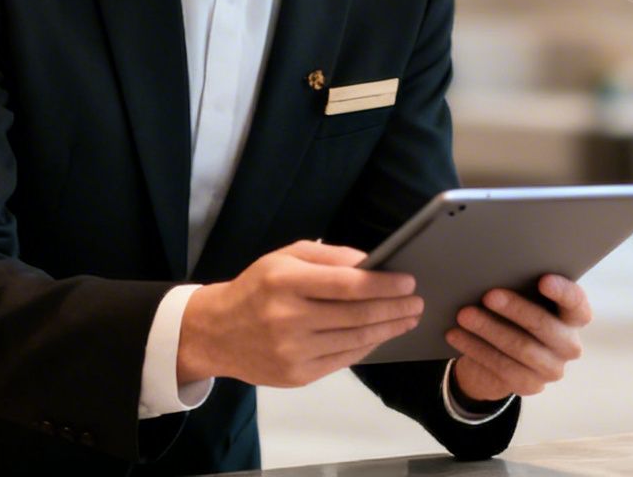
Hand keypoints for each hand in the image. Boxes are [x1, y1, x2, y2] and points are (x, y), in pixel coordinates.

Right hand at [178, 240, 421, 388]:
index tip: (409, 282)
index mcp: (285, 281)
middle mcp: (287, 318)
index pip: (348, 284)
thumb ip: (329, 256)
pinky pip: (343, 360)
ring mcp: (291, 351)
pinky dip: (367, 347)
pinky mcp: (296, 376)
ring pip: (355, 340)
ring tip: (407, 319)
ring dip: (388, 329)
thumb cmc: (257, 288)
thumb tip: (371, 263)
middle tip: (417, 303)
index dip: (384, 284)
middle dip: (394, 308)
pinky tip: (381, 335)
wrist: (215, 332)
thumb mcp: (285, 257)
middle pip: (357, 315)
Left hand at [445, 274, 592, 401]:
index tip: (543, 280)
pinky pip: (502, 367)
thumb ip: (522, 287)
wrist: (501, 355)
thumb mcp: (524, 300)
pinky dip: (476, 349)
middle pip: (544, 325)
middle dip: (515, 309)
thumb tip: (494, 271)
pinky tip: (457, 335)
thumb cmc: (515, 315)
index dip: (563, 292)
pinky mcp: (531, 385)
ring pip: (520, 348)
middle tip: (488, 295)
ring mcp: (552, 369)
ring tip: (464, 315)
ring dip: (489, 329)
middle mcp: (569, 345)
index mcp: (574, 317)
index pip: (576, 303)